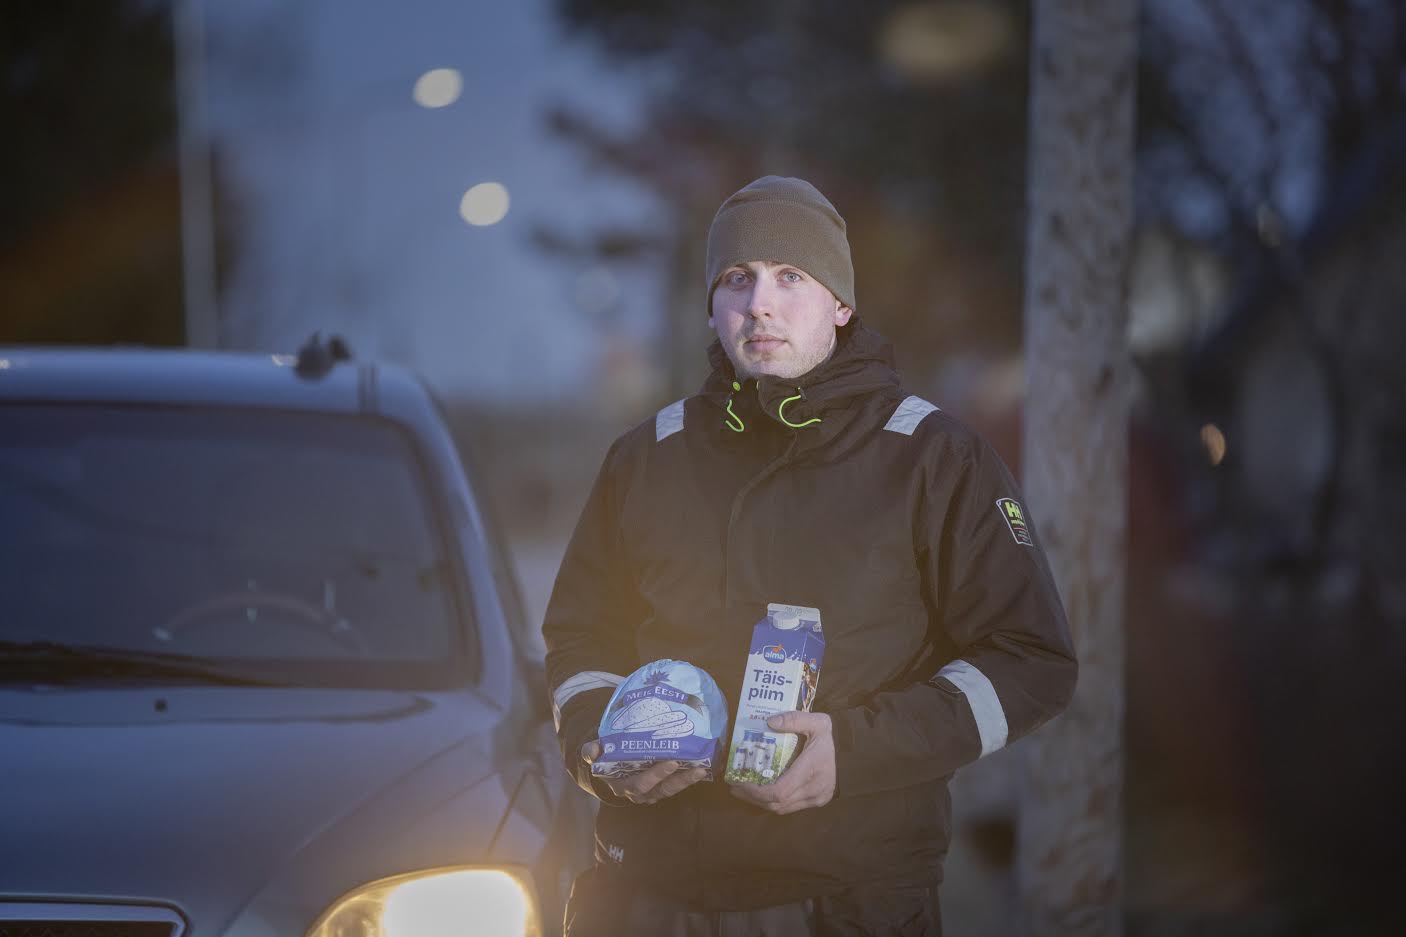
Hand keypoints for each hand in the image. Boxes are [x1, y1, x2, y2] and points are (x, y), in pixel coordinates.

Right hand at [580, 739, 708, 805]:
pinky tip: (700, 768)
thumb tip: (592, 751)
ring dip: (687, 781)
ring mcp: (652, 791)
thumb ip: (591, 751)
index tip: (671, 762)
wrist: (608, 763)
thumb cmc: (604, 756)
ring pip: (671, 789)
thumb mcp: (594, 753)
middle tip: (696, 767)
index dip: (656, 775)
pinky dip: (687, 779)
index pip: (641, 783)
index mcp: (623, 785)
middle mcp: (639, 792)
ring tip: (703, 769)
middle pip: (662, 789)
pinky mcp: (660, 787)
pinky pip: (675, 786)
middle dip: (679, 780)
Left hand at [727, 711, 835, 814]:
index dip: (756, 792)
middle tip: (735, 786)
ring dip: (761, 802)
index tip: (739, 783)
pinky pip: (789, 808)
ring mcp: (817, 799)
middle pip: (776, 803)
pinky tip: (762, 792)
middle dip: (752, 797)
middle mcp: (814, 789)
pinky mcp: (817, 802)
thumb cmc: (829, 738)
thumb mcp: (817, 721)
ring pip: (782, 809)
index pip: (779, 791)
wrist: (852, 753)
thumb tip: (769, 722)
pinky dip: (773, 802)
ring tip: (744, 790)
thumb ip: (794, 719)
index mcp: (812, 770)